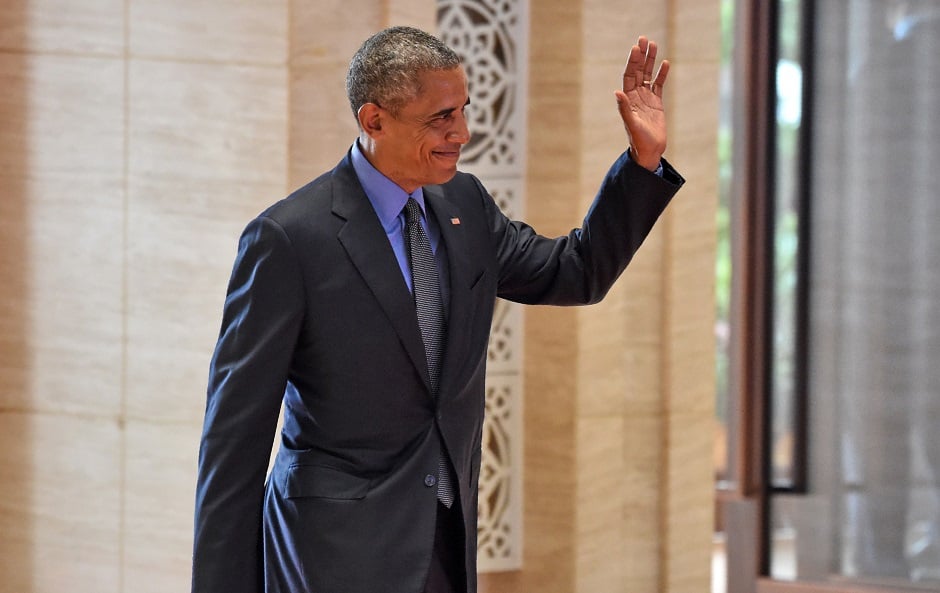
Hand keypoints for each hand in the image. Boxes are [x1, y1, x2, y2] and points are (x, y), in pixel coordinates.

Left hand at [615, 36, 669, 170]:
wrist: (649, 151)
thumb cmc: (638, 140)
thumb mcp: (631, 124)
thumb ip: (624, 108)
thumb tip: (617, 92)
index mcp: (628, 99)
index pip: (629, 75)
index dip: (632, 62)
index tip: (635, 48)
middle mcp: (636, 96)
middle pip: (638, 71)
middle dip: (641, 56)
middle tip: (644, 39)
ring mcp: (646, 98)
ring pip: (648, 75)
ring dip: (650, 61)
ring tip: (654, 44)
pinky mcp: (657, 103)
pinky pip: (659, 85)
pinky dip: (661, 75)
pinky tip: (665, 64)